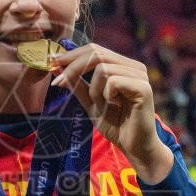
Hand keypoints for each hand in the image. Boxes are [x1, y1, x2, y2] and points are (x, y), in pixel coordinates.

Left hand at [50, 44, 173, 183]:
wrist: (134, 147)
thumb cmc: (116, 125)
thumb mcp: (90, 102)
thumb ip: (77, 84)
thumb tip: (57, 66)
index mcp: (122, 66)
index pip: (95, 49)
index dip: (72, 55)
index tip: (51, 63)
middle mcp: (133, 66)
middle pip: (97, 53)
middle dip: (73, 67)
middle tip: (58, 82)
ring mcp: (140, 76)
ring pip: (102, 68)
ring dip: (93, 89)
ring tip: (101, 105)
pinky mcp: (143, 88)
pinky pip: (113, 81)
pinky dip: (105, 95)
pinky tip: (114, 106)